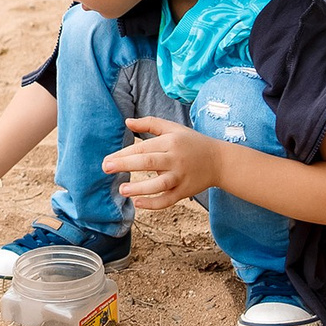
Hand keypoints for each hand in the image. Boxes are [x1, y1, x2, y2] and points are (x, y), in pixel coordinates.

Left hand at [100, 117, 222, 211]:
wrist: (219, 160)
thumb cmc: (191, 143)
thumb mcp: (173, 128)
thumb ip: (150, 123)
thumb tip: (127, 121)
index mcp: (170, 142)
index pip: (143, 148)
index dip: (124, 154)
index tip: (107, 160)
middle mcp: (175, 159)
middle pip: (148, 162)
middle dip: (126, 165)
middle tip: (106, 168)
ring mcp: (180, 177)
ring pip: (159, 184)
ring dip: (140, 188)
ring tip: (122, 190)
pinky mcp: (184, 191)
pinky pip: (168, 200)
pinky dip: (153, 203)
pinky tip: (138, 203)